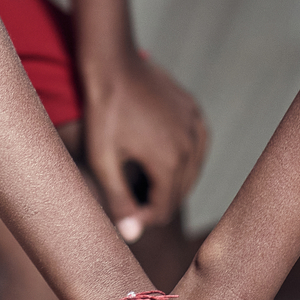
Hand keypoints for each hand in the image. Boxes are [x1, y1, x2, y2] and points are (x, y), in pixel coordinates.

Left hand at [83, 53, 207, 240]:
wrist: (114, 64)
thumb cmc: (103, 112)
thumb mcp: (103, 160)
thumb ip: (119, 200)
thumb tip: (131, 235)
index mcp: (170, 162)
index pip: (164, 210)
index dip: (143, 218)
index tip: (123, 212)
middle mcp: (192, 146)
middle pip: (179, 193)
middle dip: (156, 201)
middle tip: (129, 197)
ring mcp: (196, 126)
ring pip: (190, 172)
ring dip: (170, 181)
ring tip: (141, 177)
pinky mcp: (195, 111)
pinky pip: (196, 147)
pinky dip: (182, 157)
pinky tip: (162, 155)